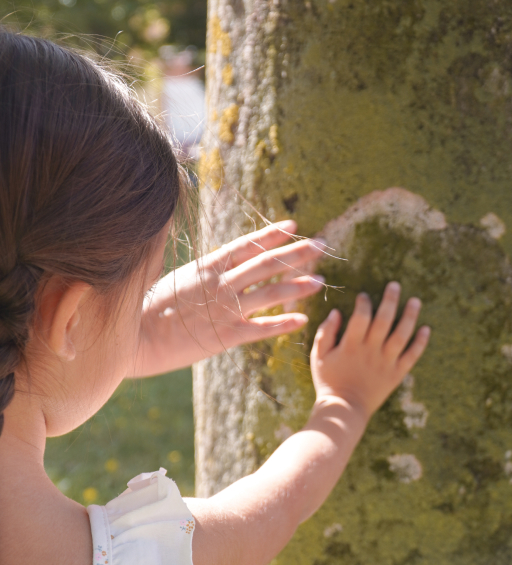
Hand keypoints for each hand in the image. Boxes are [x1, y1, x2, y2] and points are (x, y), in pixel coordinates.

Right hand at [133, 221, 324, 376]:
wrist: (136, 338)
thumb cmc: (150, 306)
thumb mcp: (178, 278)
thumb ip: (205, 271)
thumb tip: (223, 263)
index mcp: (208, 267)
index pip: (247, 245)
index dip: (272, 234)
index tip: (295, 226)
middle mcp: (221, 284)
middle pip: (266, 264)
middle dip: (297, 253)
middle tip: (322, 246)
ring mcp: (225, 310)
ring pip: (269, 293)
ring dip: (297, 286)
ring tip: (321, 281)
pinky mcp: (226, 336)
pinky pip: (261, 328)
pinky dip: (283, 323)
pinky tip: (303, 320)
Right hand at [310, 282, 429, 418]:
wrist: (344, 410)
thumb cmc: (328, 382)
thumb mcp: (318, 357)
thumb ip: (326, 333)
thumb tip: (336, 312)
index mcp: (351, 345)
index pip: (361, 317)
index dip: (363, 303)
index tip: (364, 296)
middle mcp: (370, 351)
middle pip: (384, 320)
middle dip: (390, 300)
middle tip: (395, 285)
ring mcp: (385, 363)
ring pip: (401, 335)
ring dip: (410, 316)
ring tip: (415, 301)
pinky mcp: (396, 374)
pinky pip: (411, 356)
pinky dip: (420, 342)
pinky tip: (426, 328)